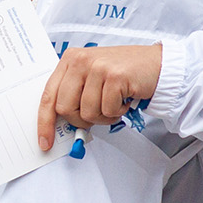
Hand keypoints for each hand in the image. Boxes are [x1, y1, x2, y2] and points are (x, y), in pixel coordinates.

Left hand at [37, 44, 162, 149]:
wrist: (157, 64)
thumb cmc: (124, 73)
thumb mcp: (91, 77)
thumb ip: (74, 94)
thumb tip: (60, 124)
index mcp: (69, 60)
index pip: (48, 96)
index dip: (44, 122)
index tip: (45, 141)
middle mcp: (80, 61)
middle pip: (65, 108)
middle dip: (81, 120)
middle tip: (97, 115)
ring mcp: (97, 67)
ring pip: (87, 113)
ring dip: (103, 116)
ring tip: (114, 103)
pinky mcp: (115, 76)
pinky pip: (107, 110)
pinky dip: (117, 112)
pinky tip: (124, 99)